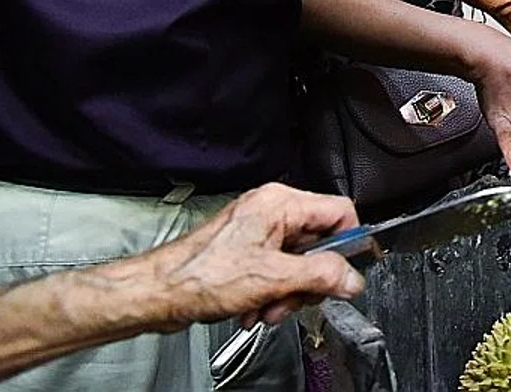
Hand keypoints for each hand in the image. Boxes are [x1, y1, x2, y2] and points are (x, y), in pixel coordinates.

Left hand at [147, 183, 364, 330]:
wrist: (158, 292)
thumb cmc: (198, 276)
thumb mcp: (273, 278)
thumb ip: (321, 275)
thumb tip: (352, 277)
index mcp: (280, 203)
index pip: (340, 212)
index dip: (348, 245)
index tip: (344, 274)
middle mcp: (270, 210)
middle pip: (319, 242)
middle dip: (308, 279)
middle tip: (293, 297)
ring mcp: (257, 230)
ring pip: (298, 262)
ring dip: (287, 292)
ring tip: (267, 306)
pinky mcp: (246, 250)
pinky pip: (276, 270)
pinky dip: (270, 293)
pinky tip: (253, 307)